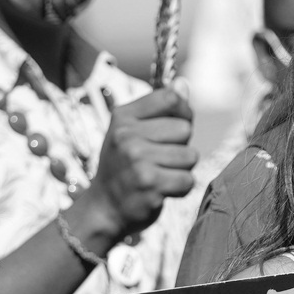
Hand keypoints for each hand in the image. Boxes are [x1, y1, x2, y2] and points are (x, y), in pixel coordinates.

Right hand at [80, 82, 198, 243]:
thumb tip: (184, 84)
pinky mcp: (150, 186)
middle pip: (185, 129)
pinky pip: (187, 180)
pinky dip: (180, 189)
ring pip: (190, 156)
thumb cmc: (123, 167)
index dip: (183, 112)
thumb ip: (160, 108)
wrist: (103, 209)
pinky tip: (161, 190)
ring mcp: (138, 162)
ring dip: (181, 169)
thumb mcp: (131, 131)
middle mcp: (128, 136)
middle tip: (158, 160)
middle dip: (180, 146)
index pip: (171, 98)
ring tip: (160, 175)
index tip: (174, 127)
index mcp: (123, 117)